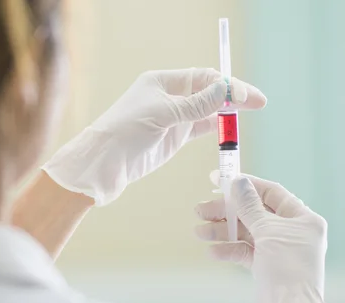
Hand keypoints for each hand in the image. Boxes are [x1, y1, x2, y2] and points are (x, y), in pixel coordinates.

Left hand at [42, 68, 266, 205]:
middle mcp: (168, 97)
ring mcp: (172, 119)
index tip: (244, 96)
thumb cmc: (124, 132)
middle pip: (208, 92)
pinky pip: (200, 128)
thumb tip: (225, 89)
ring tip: (250, 111)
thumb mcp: (162, 114)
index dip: (225, 85)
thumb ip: (195, 104)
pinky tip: (230, 126)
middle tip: (259, 102)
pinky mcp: (173, 139)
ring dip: (227, 110)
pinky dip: (216, 127)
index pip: (202, 77)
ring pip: (207, 110)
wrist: (103, 164)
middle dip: (233, 95)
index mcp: (162, 82)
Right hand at [195, 173, 336, 302]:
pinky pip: (244, 251)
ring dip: (221, 230)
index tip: (218, 179)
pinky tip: (212, 251)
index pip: (270, 192)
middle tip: (200, 209)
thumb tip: (237, 182)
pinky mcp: (266, 265)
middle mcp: (290, 231)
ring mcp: (277, 248)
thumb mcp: (267, 232)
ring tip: (199, 231)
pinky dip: (228, 249)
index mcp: (301, 218)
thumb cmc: (287, 268)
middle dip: (226, 211)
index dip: (244, 185)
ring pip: (245, 232)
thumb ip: (249, 206)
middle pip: (253, 212)